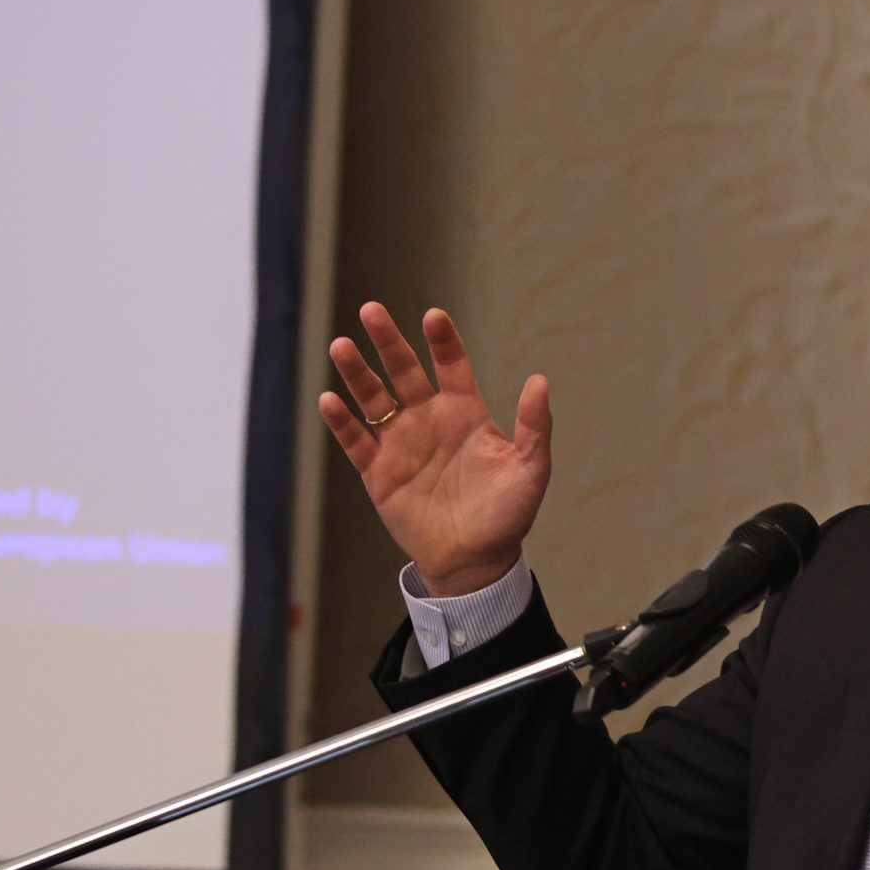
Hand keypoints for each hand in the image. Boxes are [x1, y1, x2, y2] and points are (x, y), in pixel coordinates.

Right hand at [318, 303, 551, 595]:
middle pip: (403, 370)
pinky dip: (341, 422)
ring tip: (341, 346)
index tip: (433, 317)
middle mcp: (429, 420)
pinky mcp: (379, 472)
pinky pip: (356, 441)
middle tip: (372, 310)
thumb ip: (534, 427)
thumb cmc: (507, 515)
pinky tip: (329, 400)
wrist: (475, 560)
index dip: (442, 341)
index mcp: (464, 413)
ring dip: (357, 373)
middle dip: (388, 341)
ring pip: (373, 399)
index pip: (451, 366)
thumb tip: (540, 380)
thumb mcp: (530, 470)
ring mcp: (401, 444)